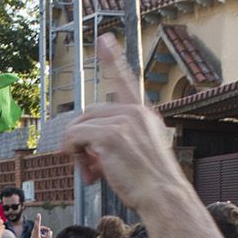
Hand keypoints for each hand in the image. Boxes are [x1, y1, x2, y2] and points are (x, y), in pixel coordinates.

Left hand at [61, 34, 181, 211]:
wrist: (165, 197)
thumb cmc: (153, 186)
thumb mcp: (140, 155)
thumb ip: (118, 143)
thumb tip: (86, 149)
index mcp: (144, 115)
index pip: (125, 81)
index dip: (113, 60)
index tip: (104, 40)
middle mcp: (135, 113)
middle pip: (89, 114)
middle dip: (84, 141)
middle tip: (91, 168)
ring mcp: (124, 121)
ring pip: (79, 127)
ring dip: (77, 152)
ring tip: (92, 173)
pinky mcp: (111, 135)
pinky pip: (75, 137)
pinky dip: (72, 153)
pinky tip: (87, 171)